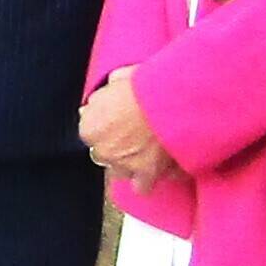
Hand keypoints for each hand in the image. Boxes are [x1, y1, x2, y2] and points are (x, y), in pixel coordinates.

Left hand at [77, 68, 177, 186]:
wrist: (175, 100)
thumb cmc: (148, 85)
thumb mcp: (118, 79)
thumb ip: (104, 95)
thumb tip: (97, 102)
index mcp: (90, 126)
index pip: (91, 133)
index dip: (107, 127)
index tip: (119, 122)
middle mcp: (102, 149)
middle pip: (105, 154)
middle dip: (118, 146)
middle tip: (137, 134)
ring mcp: (124, 165)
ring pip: (121, 171)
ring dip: (131, 163)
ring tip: (149, 150)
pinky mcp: (147, 175)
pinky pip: (142, 186)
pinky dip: (149, 179)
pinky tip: (157, 169)